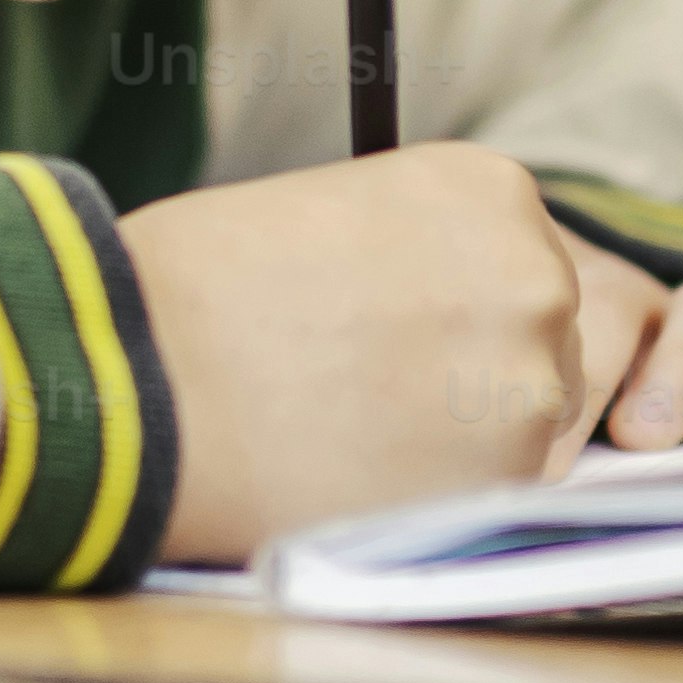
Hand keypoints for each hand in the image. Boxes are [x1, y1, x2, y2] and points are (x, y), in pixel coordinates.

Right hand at [131, 145, 664, 562]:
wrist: (143, 375)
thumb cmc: (197, 287)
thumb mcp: (327, 214)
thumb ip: (413, 252)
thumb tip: (433, 310)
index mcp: (489, 187)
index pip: (514, 261)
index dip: (447, 307)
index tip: (388, 331)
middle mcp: (536, 271)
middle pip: (539, 340)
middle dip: (469, 373)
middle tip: (372, 393)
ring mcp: (534, 377)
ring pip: (525, 422)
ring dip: (460, 438)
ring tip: (354, 434)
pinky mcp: (509, 475)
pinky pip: (498, 491)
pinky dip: (442, 494)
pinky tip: (361, 474)